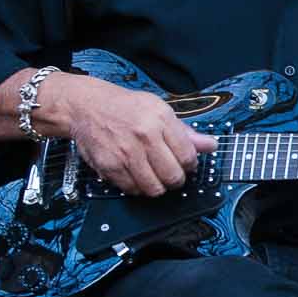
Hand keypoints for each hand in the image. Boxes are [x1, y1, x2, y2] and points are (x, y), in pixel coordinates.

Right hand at [38, 74, 216, 197]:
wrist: (87, 106)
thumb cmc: (125, 107)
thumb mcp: (159, 109)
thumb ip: (185, 131)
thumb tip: (210, 145)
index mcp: (160, 119)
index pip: (187, 156)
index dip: (190, 165)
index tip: (186, 164)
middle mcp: (144, 136)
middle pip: (173, 176)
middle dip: (176, 179)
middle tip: (171, 173)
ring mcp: (126, 153)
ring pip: (154, 188)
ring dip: (158, 186)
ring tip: (155, 176)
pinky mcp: (110, 166)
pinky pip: (133, 189)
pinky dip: (138, 187)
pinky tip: (138, 175)